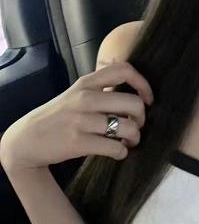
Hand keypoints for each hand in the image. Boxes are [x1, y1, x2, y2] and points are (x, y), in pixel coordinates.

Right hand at [0, 61, 153, 172]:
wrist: (26, 140)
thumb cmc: (59, 115)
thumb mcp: (76, 92)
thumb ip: (100, 85)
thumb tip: (129, 74)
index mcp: (87, 82)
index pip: (124, 70)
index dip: (143, 84)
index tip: (147, 99)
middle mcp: (85, 98)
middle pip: (133, 103)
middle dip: (142, 118)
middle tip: (137, 125)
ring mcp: (81, 120)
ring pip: (127, 128)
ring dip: (134, 137)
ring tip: (129, 141)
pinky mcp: (78, 143)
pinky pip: (115, 148)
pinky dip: (122, 152)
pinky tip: (118, 152)